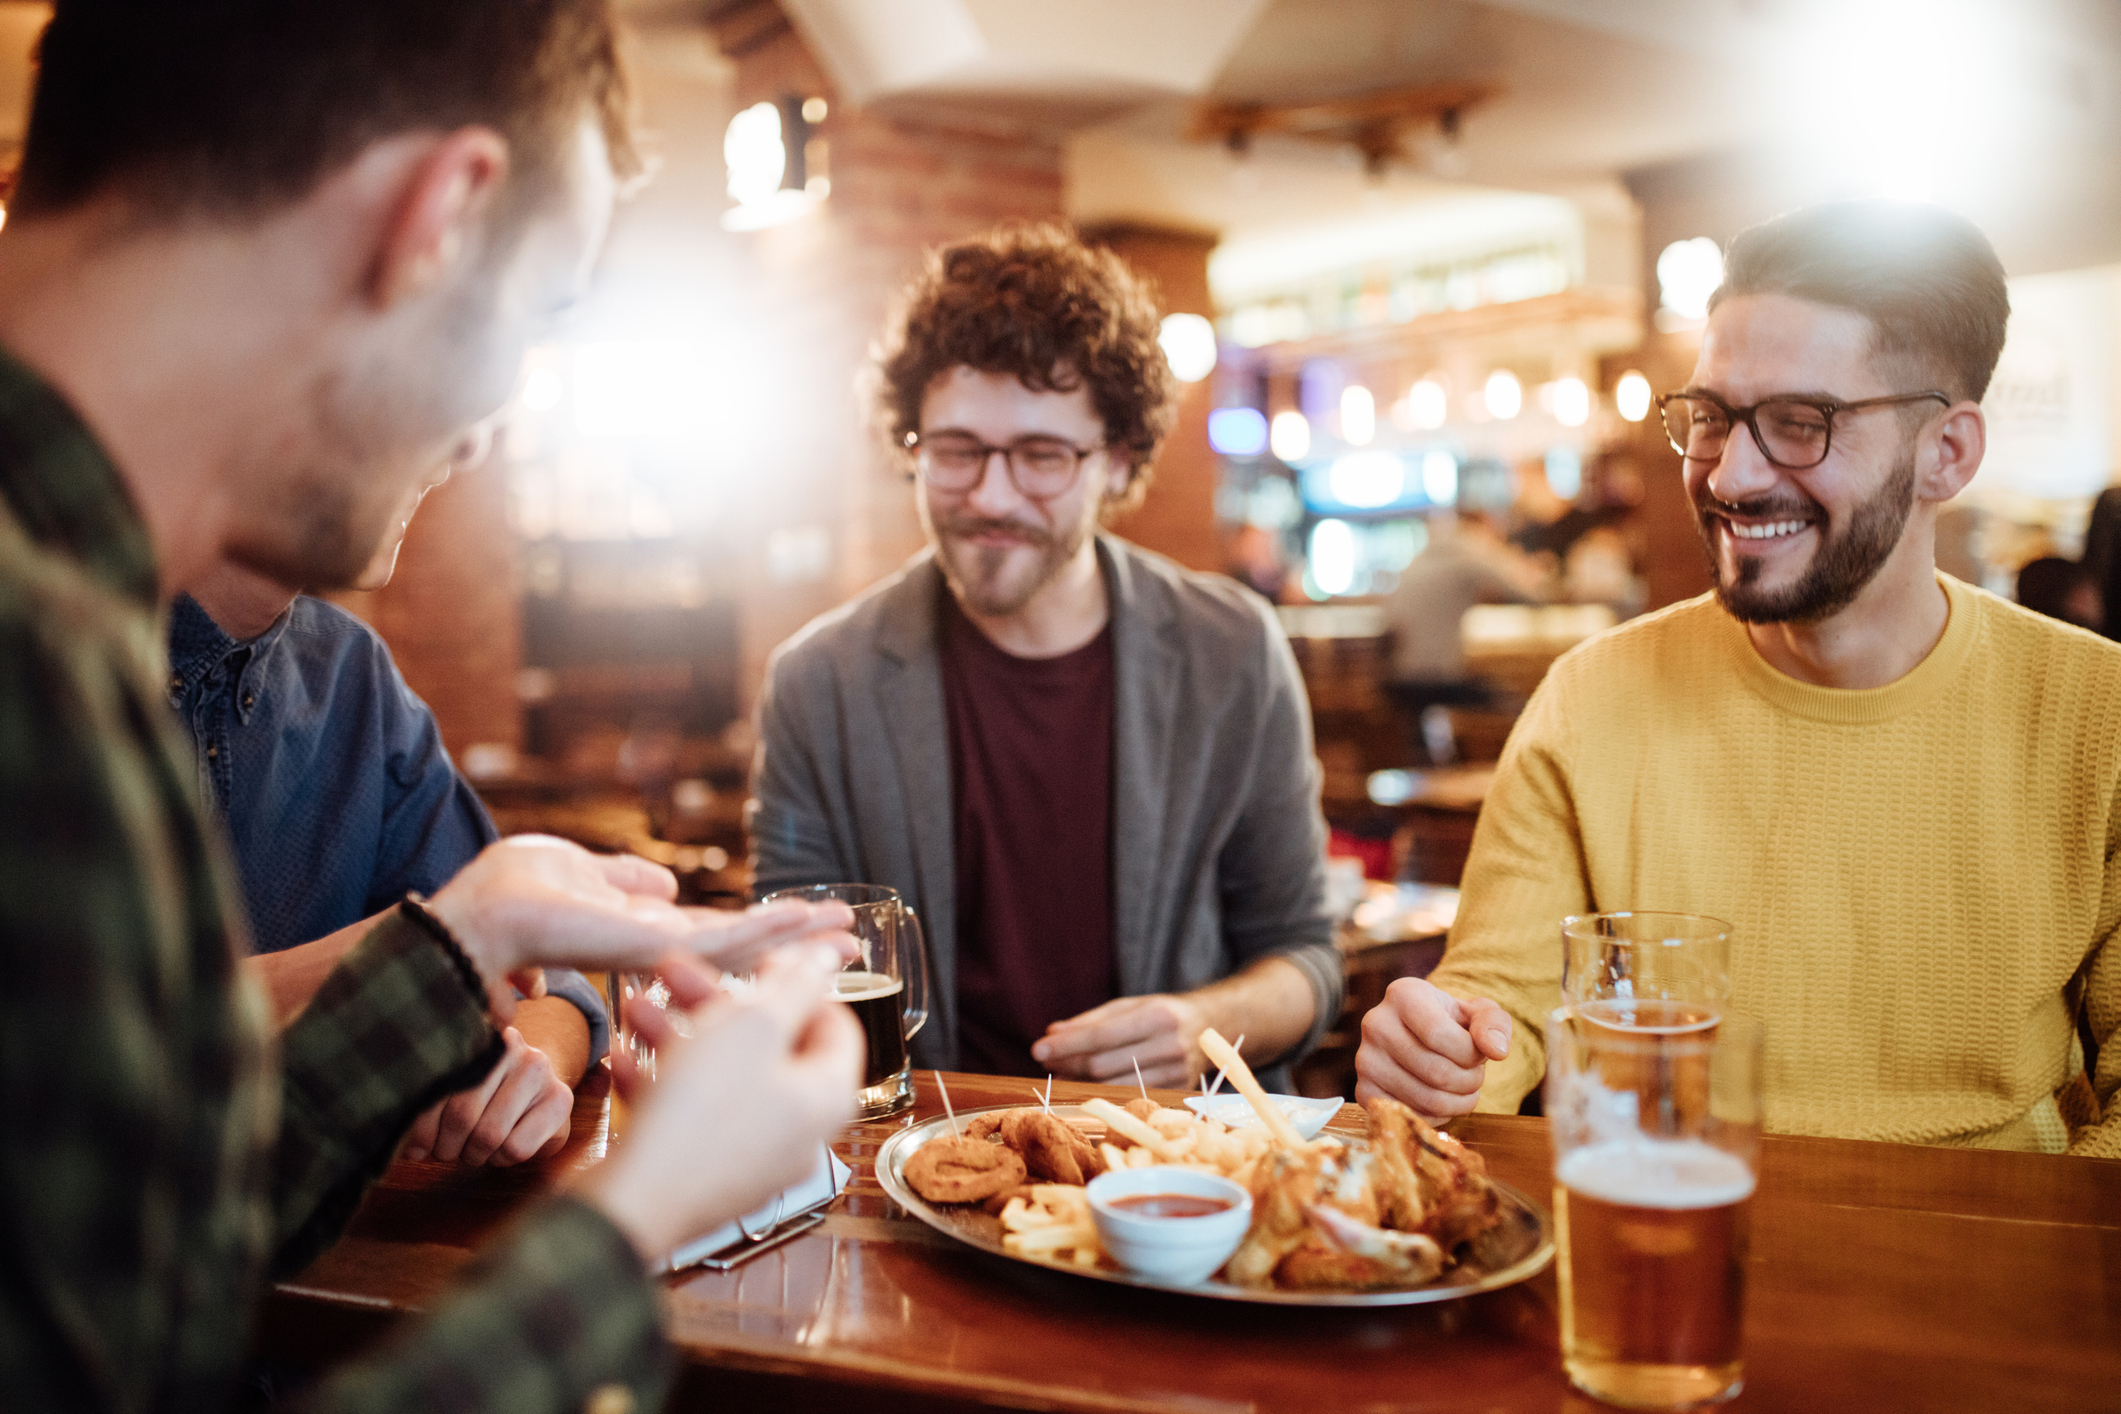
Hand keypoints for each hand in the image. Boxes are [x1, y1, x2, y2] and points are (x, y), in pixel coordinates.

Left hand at [400, 1026, 572, 1165]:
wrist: (541, 1092)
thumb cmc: (489, 1097)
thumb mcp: (459, 1092)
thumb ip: (433, 1110)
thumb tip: (410, 1152)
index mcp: (474, 1043)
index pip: (438, 1090)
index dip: (424, 1128)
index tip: (418, 1149)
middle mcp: (510, 1048)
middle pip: (463, 1115)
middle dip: (449, 1147)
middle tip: (448, 1154)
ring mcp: (538, 1070)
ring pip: (489, 1134)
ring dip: (474, 1156)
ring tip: (473, 1153)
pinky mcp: (560, 1099)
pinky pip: (516, 1147)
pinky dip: (502, 1160)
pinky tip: (501, 1152)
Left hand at [424, 835, 855, 1019]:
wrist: (478, 921)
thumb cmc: (509, 897)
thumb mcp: (576, 869)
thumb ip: (623, 877)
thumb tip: (663, 882)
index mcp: (642, 934)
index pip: (714, 935)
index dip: (761, 929)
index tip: (804, 922)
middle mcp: (660, 952)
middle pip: (744, 951)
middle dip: (797, 946)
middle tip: (852, 939)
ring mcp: (662, 955)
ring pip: (747, 949)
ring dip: (798, 940)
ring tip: (848, 932)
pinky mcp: (657, 948)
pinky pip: (725, 939)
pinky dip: (770, 930)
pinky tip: (806, 920)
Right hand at [578, 940, 863, 1258]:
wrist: (636, 1204)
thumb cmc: (701, 1114)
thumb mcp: (752, 1028)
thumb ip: (795, 987)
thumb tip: (826, 959)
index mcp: (825, 1095)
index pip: (835, 1025)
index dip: (796, 984)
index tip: (755, 961)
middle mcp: (798, 1130)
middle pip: (768, 1048)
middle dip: (718, 1003)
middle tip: (676, 973)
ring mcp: (751, 1158)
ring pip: (721, 1078)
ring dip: (679, 1036)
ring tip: (635, 1009)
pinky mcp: (705, 1177)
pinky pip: (692, 1116)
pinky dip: (662, 1082)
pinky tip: (622, 1060)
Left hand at [1033, 993, 1209, 1088]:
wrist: (1218, 1025)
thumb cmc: (1165, 1013)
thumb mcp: (1132, 1005)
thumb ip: (1091, 1020)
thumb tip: (1052, 1033)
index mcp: (1157, 1016)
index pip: (1101, 1035)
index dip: (1067, 1045)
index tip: (1038, 1048)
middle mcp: (1169, 1046)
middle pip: (1103, 1065)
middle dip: (1068, 1063)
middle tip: (1045, 1059)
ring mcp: (1176, 1073)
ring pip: (1113, 1085)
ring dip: (1080, 1081)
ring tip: (1060, 1072)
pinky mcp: (1177, 1092)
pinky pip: (1130, 1096)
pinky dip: (1104, 1092)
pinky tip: (1086, 1085)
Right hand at [1354, 978, 1511, 1118]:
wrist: (1420, 1037)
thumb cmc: (1453, 1023)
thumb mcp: (1478, 1013)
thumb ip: (1494, 1023)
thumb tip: (1497, 1050)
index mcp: (1402, 994)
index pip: (1439, 1034)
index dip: (1470, 1053)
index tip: (1479, 1053)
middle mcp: (1376, 1023)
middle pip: (1436, 1071)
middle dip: (1470, 1081)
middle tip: (1475, 1076)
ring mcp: (1366, 1060)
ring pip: (1426, 1098)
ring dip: (1459, 1102)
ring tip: (1464, 1088)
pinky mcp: (1364, 1091)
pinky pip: (1410, 1115)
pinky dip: (1437, 1116)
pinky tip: (1442, 1100)